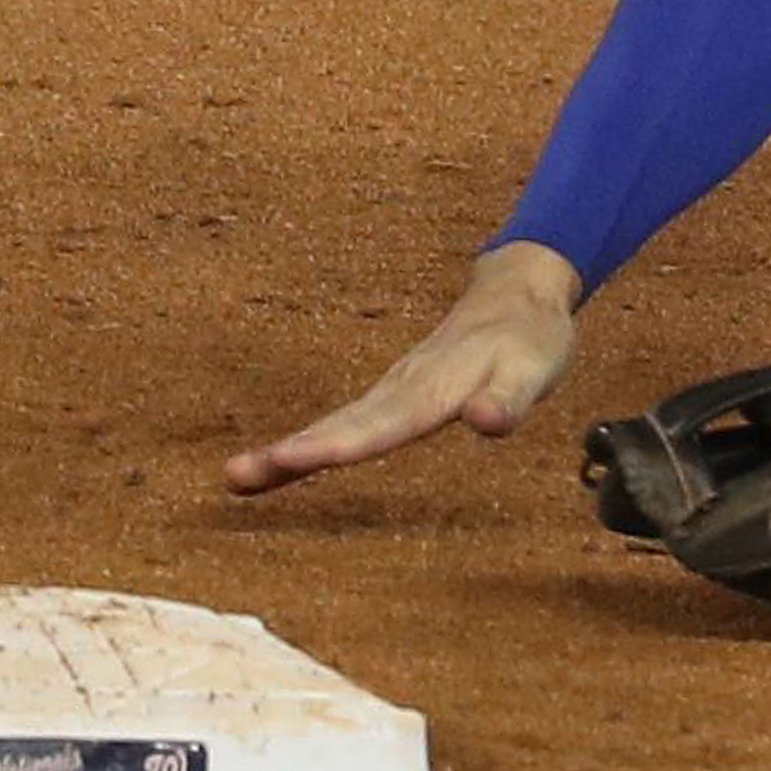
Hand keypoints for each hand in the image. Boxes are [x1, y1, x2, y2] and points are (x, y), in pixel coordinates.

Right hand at [234, 243, 584, 494]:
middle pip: (342, 426)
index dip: (340, 444)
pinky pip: (344, 423)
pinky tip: (277, 465)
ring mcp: (391, 391)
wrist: (516, 294)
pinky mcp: (391, 397)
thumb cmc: (530, 338)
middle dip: (292, 452)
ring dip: (288, 451)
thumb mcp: (534, 369)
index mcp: (435, 389)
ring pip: (334, 424)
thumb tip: (484, 421)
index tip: (294, 458)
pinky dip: (308, 445)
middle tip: (236, 475)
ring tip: (236, 476)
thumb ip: (509, 399)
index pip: (383, 424)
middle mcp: (402, 389)